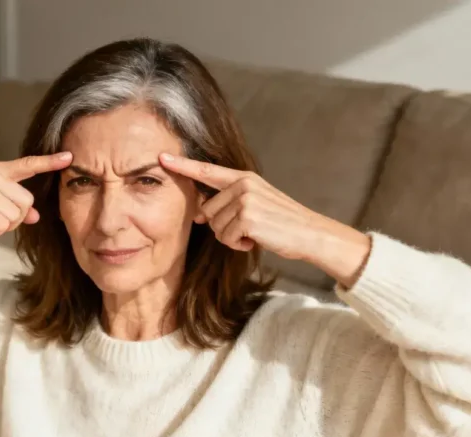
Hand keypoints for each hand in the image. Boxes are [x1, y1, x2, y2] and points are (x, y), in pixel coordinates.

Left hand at [159, 153, 370, 286]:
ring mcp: (245, 199)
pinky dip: (238, 245)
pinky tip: (255, 240)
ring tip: (254, 233)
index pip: (206, 170)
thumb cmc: (280, 223)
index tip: (160, 158)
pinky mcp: (248, 217)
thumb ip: (228, 204)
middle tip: (248, 228)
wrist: (309, 233)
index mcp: (243, 177)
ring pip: (216, 227)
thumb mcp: (254, 205)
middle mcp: (243, 184)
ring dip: (231, 237)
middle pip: (208, 211)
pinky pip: (226, 238)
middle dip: (223, 227)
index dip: (182, 165)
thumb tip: (199, 215)